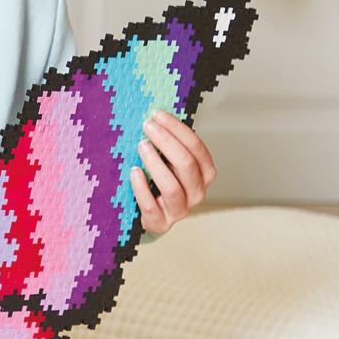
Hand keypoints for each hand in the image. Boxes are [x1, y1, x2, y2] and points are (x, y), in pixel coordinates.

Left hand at [129, 109, 215, 234]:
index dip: (178, 129)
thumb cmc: (162, 182)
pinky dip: (141, 188)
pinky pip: (151, 206)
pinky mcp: (161, 223)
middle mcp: (197, 192)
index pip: (197, 148)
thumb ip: (170, 145)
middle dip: (166, 141)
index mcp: (205, 174)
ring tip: (141, 146)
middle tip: (147, 126)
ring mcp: (180, 210)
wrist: (153, 216)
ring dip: (155, 163)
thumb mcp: (171, 163)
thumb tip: (156, 116)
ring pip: (171, 187)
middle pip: (186, 164)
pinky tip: (133, 172)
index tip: (158, 115)